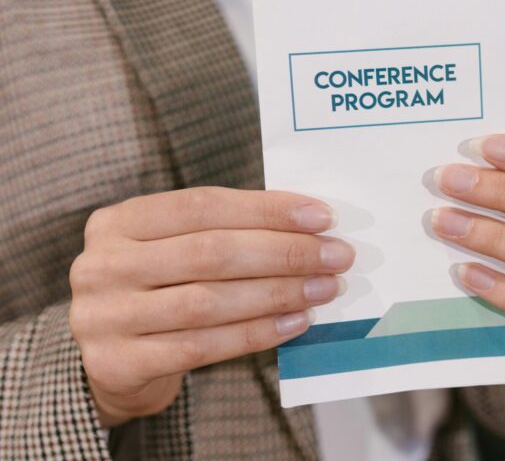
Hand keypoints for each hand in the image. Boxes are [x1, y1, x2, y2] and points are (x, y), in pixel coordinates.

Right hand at [69, 187, 353, 426]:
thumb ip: (224, 232)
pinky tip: (295, 322)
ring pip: (209, 301)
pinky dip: (256, 332)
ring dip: (278, 293)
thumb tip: (310, 227)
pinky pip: (203, 346)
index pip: (203, 206)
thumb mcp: (172, 249)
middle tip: (337, 256)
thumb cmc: (158, 290)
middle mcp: (104, 265)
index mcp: (120, 221)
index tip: (323, 217)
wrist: (104, 363)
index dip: (267, 210)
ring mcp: (106, 316)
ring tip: (325, 288)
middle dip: (284, 253)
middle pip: (211, 253)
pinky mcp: (119, 364)